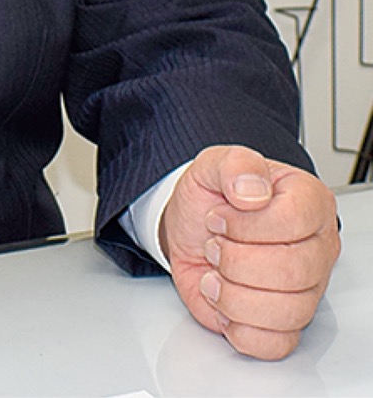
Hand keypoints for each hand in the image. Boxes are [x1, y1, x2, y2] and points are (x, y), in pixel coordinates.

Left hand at [159, 145, 339, 359]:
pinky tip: (224, 301)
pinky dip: (238, 326)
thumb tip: (253, 189)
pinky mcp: (285, 323)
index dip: (246, 224)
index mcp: (309, 202)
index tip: (218, 216)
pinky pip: (275, 343)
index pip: (294, 221)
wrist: (191, 230)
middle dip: (235, 259)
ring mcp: (306, 289)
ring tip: (217, 271)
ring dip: (233, 293)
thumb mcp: (213, 165)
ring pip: (287, 312)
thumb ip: (235, 164)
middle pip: (292, 272)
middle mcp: (316, 248)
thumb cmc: (210, 198)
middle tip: (214, 245)